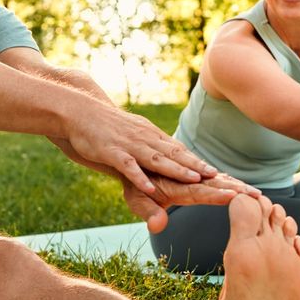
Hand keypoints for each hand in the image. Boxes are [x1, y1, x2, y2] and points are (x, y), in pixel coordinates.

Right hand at [61, 105, 219, 194]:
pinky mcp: (111, 151)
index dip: (198, 162)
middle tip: (217, 176)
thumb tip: (171, 156)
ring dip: (176, 169)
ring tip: (195, 179)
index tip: (218, 173)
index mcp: (151, 136)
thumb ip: (152, 146)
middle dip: (197, 166)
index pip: (180, 151)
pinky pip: (127, 165)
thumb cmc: (109, 126)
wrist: (81, 111)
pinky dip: (138, 176)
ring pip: (156, 159)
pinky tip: (148, 188)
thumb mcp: (135, 134)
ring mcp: (129, 145)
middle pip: (175, 154)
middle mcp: (145, 139)